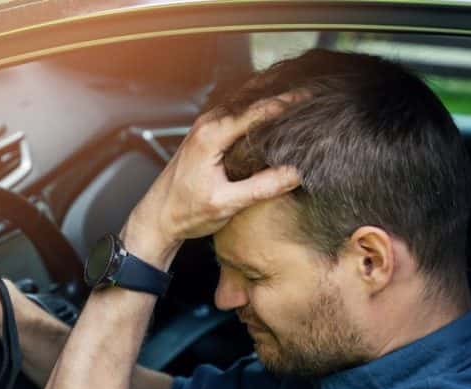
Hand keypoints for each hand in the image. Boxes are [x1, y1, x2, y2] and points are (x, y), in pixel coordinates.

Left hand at [124, 96, 302, 264]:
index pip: (257, 110)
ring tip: (302, 92)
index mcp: (211, 136)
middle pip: (252, 95)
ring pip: (244, 99)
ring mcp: (206, 125)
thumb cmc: (184, 212)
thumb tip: (295, 173)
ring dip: (271, 92)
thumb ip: (261, 187)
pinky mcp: (207, 132)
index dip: (287, 103)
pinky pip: (237, 109)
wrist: (157, 217)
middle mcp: (207, 124)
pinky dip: (258, 104)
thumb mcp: (226, 203)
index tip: (312, 98)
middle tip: (313, 89)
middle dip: (282, 89)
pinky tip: (276, 109)